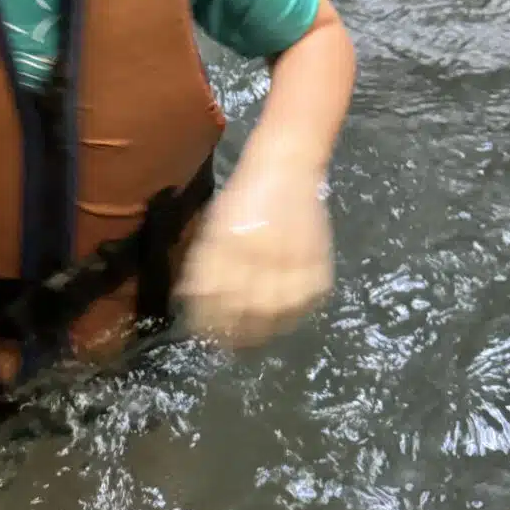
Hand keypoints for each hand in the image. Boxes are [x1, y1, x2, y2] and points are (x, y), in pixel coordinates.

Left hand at [177, 155, 333, 349]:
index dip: (208, 320)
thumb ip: (206, 261)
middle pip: (246, 310)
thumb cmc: (243, 193)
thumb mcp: (216, 223)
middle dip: (234, 332)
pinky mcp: (317, 261)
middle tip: (228, 344)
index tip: (204, 333)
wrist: (286, 165)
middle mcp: (261, 252)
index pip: (216, 296)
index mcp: (230, 242)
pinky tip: (284, 316)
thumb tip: (191, 300)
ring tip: (255, 337)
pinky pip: (306, 301)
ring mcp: (292, 258)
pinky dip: (294, 314)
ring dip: (264, 329)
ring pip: (277, 312)